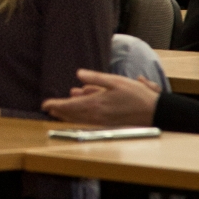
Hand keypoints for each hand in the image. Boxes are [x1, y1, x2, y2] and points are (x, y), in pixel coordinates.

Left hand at [43, 71, 159, 128]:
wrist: (154, 112)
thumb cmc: (136, 95)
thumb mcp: (115, 81)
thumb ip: (96, 78)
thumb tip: (79, 74)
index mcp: (97, 104)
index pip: (70, 106)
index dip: (56, 105)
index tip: (45, 104)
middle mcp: (97, 115)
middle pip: (72, 114)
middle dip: (58, 110)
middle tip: (47, 107)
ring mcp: (102, 121)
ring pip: (79, 119)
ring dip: (67, 114)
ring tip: (57, 110)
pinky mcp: (108, 124)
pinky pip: (88, 121)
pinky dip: (79, 117)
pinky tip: (78, 112)